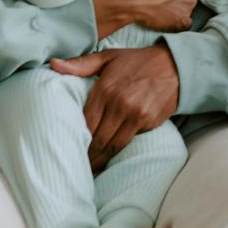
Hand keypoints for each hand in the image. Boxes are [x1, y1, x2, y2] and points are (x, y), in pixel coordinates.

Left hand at [50, 44, 179, 170]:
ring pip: (112, 145)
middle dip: (86, 155)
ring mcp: (135, 114)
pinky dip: (116, 153)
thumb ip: (81, 64)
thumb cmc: (137, 62)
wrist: (174, 64)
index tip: (67, 150)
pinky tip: (108, 159)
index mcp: (105, 88)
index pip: (85, 122)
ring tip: (90, 170)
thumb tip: (53, 64)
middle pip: (97, 138)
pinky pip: (128, 142)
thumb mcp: (108, 57)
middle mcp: (119, 103)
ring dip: (100, 159)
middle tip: (76, 167)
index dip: (75, 140)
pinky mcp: (147, 121)